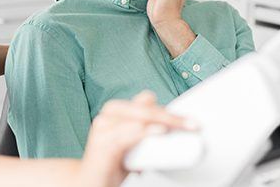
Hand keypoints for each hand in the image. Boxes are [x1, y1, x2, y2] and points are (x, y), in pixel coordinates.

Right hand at [77, 91, 195, 186]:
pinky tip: (159, 131)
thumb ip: (146, 136)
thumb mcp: (133, 146)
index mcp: (116, 112)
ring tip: (181, 127)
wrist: (86, 183)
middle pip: (145, 107)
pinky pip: (128, 133)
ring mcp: (104, 127)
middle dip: (171, 116)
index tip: (190, 121)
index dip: (168, 109)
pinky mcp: (102, 143)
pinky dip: (145, 131)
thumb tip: (173, 135)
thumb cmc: (109, 164)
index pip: (146, 101)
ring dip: (163, 121)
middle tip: (192, 125)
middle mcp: (109, 115)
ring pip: (140, 117)